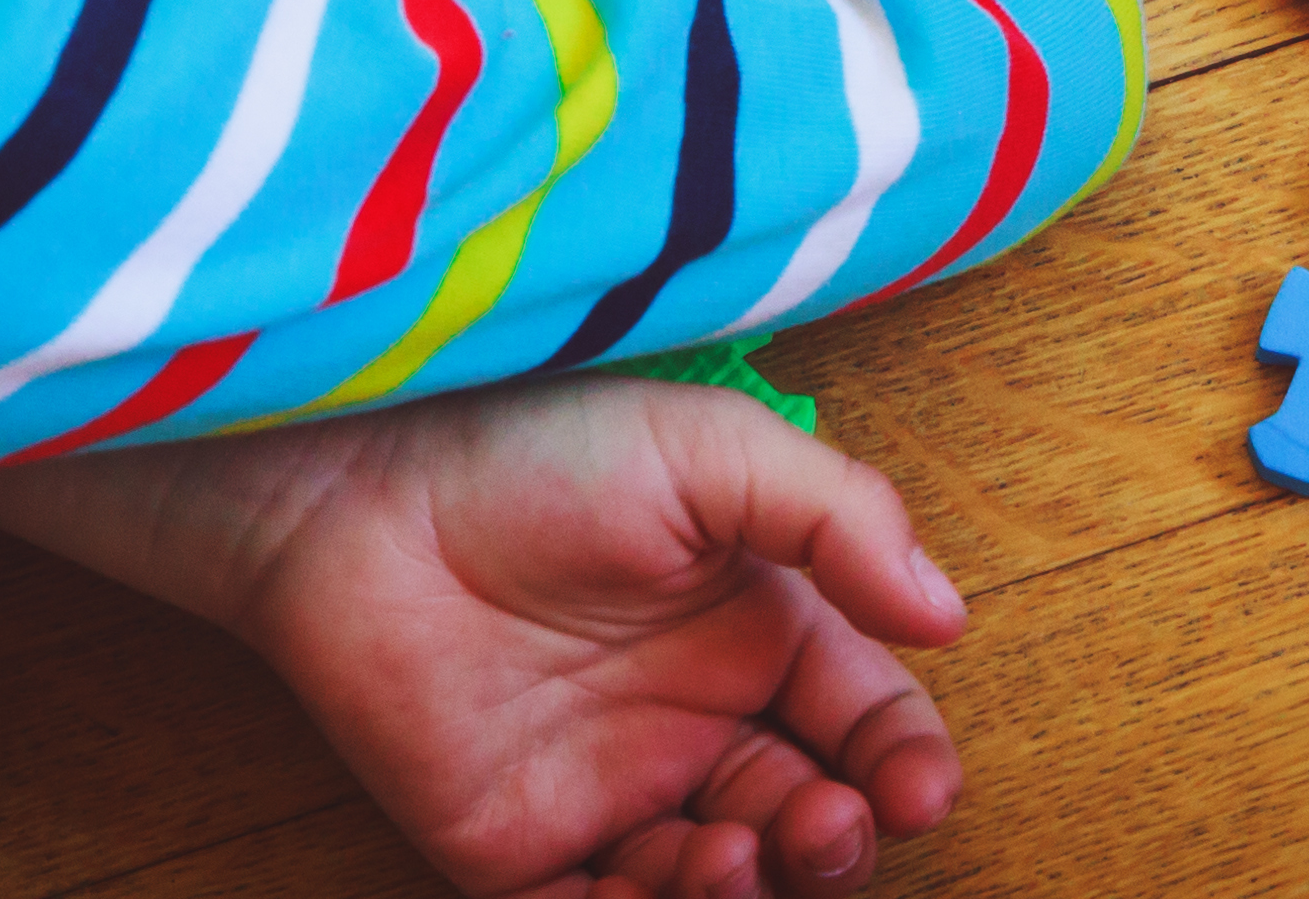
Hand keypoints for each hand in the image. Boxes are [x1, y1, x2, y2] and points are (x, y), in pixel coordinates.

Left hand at [0, 377, 966, 897]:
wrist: (359, 501)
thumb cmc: (534, 452)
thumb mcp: (711, 452)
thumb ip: (838, 520)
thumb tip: (948, 619)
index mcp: (752, 628)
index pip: (864, 718)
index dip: (904, 762)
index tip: (917, 788)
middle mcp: (692, 719)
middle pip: (811, 814)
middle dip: (843, 836)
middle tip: (834, 821)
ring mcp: (610, 789)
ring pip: (724, 880)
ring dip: (762, 882)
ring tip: (746, 846)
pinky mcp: (521, 848)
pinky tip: (688, 873)